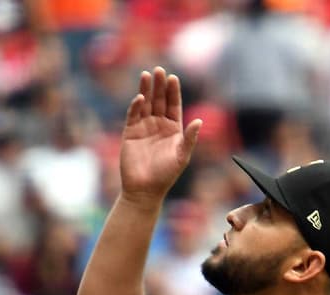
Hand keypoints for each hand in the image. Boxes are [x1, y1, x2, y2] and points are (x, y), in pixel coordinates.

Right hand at [119, 67, 201, 206]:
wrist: (145, 189)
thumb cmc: (166, 174)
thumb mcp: (182, 156)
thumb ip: (189, 139)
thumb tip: (199, 122)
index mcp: (173, 128)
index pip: (173, 105)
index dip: (173, 92)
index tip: (173, 78)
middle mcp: (158, 125)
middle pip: (159, 100)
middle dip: (159, 85)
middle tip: (159, 70)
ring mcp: (144, 127)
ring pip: (145, 104)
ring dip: (146, 90)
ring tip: (146, 75)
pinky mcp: (130, 132)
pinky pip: (133, 115)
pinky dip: (135, 106)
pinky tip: (139, 98)